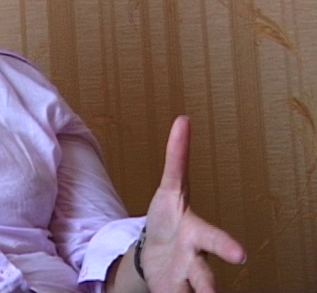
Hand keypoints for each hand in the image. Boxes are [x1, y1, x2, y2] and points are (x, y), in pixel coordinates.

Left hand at [142, 116, 245, 292]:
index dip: (225, 246)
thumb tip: (183, 119)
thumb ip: (177, 157)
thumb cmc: (169, 216)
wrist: (155, 251)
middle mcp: (195, 260)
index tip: (240, 256)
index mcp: (196, 233)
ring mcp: (183, 280)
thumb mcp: (170, 187)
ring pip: (190, 292)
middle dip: (210, 286)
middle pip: (205, 275)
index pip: (213, 238)